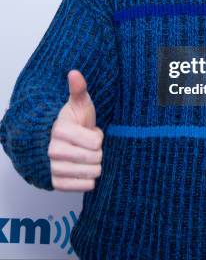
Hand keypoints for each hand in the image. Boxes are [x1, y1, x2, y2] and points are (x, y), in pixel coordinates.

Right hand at [48, 70, 102, 190]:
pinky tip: (82, 168)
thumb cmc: (74, 121)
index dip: (98, 137)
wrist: (60, 141)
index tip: (90, 132)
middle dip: (98, 151)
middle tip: (88, 144)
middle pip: (96, 159)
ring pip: (93, 173)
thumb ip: (78, 89)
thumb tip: (74, 72)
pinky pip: (86, 186)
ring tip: (85, 154)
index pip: (96, 143)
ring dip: (94, 164)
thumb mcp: (80, 104)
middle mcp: (54, 151)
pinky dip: (89, 179)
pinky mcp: (57, 183)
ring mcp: (55, 168)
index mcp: (60, 130)